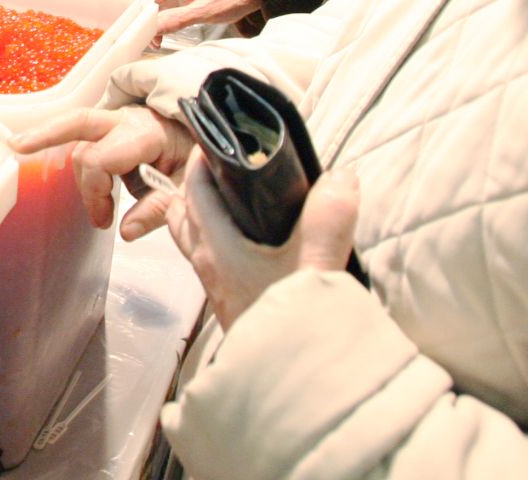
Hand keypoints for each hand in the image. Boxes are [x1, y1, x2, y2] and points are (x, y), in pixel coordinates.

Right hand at [11, 105, 195, 239]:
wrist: (221, 134)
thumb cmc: (206, 159)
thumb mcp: (192, 189)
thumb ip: (159, 209)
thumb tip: (125, 231)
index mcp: (148, 133)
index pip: (100, 158)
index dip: (94, 191)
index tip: (104, 221)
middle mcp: (130, 119)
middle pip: (78, 124)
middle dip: (45, 135)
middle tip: (16, 147)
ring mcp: (123, 118)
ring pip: (81, 135)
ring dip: (79, 170)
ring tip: (99, 209)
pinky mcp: (120, 124)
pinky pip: (88, 133)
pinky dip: (71, 146)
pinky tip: (61, 159)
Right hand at [150, 0, 259, 34]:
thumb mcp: (205, 11)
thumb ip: (178, 19)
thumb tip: (154, 29)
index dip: (141, 14)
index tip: (140, 32)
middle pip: (146, 2)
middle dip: (144, 22)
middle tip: (146, 40)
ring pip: (151, 8)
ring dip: (150, 25)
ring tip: (154, 42)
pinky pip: (160, 11)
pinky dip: (158, 24)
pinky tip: (159, 37)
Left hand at [164, 152, 359, 327]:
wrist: (292, 388)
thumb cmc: (295, 327)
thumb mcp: (318, 265)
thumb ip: (330, 217)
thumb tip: (341, 176)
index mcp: (217, 248)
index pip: (196, 190)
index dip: (206, 161)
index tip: (222, 139)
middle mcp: (208, 265)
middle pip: (187, 212)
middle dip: (199, 185)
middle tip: (225, 166)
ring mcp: (217, 286)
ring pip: (195, 238)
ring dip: (206, 215)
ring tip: (233, 200)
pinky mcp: (230, 304)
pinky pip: (212, 261)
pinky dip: (221, 241)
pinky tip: (250, 244)